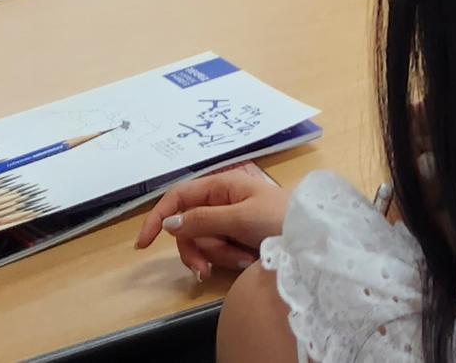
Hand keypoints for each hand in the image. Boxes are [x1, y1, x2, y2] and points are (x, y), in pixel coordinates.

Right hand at [132, 164, 289, 279]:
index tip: (143, 244)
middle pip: (188, 227)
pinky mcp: (238, 237)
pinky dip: (229, 259)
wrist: (311, 237)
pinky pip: (220, 251)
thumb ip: (204, 219)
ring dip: (218, 255)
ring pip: (203, 243)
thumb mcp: (240, 217)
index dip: (158, 217)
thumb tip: (171, 222)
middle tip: (206, 270)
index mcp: (221, 185)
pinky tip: (247, 260)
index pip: (178, 197)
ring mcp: (229, 220)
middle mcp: (221, 200)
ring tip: (243, 259)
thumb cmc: (279, 218)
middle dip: (197, 249)